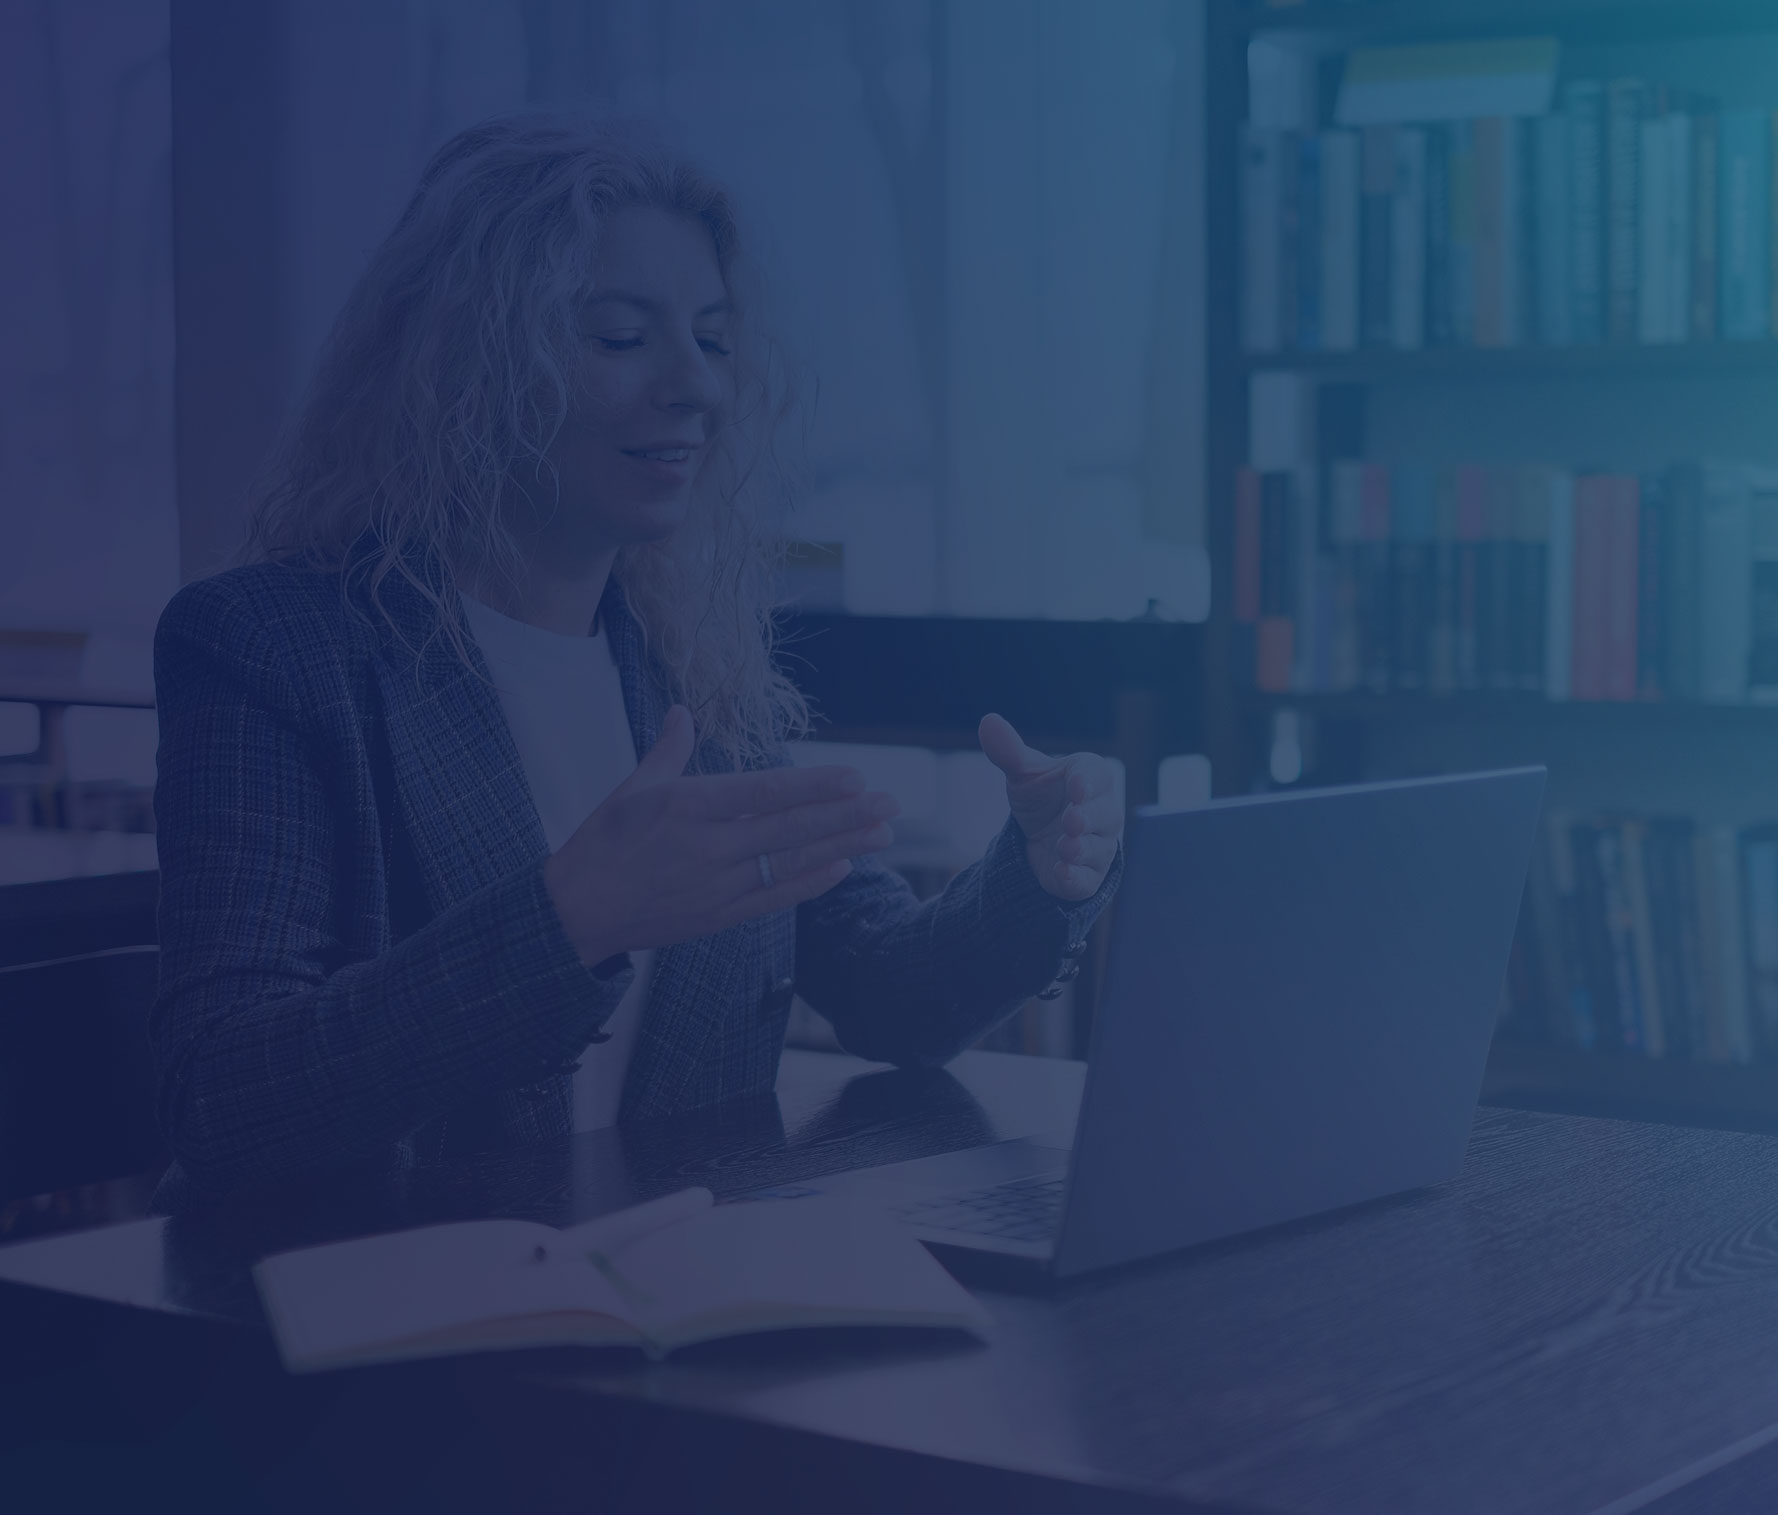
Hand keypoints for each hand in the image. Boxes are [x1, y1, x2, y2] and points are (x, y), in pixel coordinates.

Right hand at [544, 705, 898, 965]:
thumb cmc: (601, 844)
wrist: (576, 913)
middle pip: (790, 828)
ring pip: (790, 862)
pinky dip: (810, 884)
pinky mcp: (719, 916)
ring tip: (882, 834)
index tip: (854, 777)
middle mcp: (708, 846)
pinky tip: (842, 868)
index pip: (763, 793)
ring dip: (841, 847)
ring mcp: (717, 885)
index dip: (813, 786)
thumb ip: (667, 751)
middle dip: (845, 815)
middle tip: (891, 804)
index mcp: (687, 806)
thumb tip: (682, 711)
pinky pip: (773, 896)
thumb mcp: (630, 789)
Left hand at [978, 712, 1123, 901]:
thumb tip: (987, 721)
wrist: (1039, 839)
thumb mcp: (1023, 775)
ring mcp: (1098, 846)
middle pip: (1105, 814)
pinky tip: (1062, 873)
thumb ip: (1009, 751)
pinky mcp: (1087, 877)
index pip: (1096, 776)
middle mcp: (1102, 813)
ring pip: (1098, 848)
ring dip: (1082, 848)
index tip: (1076, 785)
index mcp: (1090, 779)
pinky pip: (1087, 880)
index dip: (1088, 781)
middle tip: (1071, 820)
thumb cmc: (1041, 798)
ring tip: (1064, 847)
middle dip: (1088, 817)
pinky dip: (1076, 878)